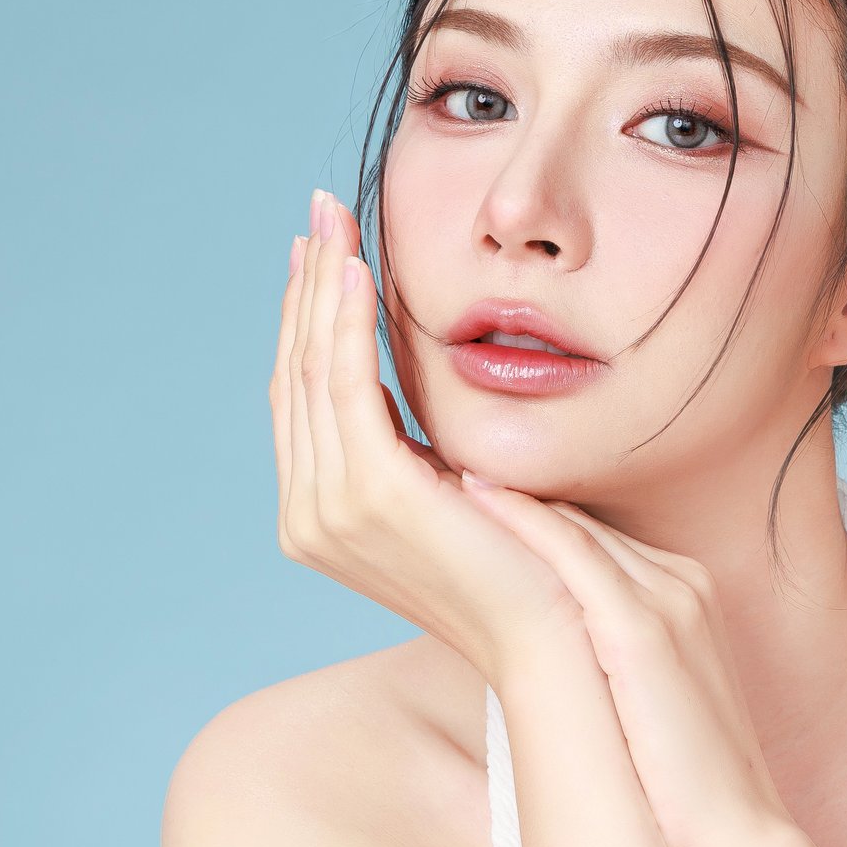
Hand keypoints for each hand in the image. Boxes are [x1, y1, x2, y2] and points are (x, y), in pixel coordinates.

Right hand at [272, 188, 582, 679]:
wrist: (550, 634)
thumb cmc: (520, 564)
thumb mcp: (451, 490)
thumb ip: (415, 450)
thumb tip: (402, 389)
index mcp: (321, 515)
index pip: (303, 396)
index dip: (308, 318)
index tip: (322, 253)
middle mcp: (309, 514)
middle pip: (296, 372)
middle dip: (307, 285)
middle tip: (322, 212)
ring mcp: (329, 510)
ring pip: (313, 369)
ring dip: (323, 287)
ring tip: (337, 222)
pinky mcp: (370, 495)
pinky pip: (346, 385)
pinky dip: (346, 322)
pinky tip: (359, 270)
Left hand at [456, 475, 796, 846]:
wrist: (740, 840)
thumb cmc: (686, 789)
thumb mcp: (647, 702)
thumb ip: (607, 660)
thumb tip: (547, 658)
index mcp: (685, 595)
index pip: (592, 537)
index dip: (527, 518)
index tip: (462, 499)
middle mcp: (681, 582)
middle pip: (579, 519)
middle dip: (510, 495)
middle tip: (431, 459)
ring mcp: (668, 599)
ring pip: (572, 525)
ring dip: (504, 493)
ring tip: (435, 462)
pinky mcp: (645, 630)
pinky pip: (573, 555)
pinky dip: (521, 520)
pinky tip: (468, 495)